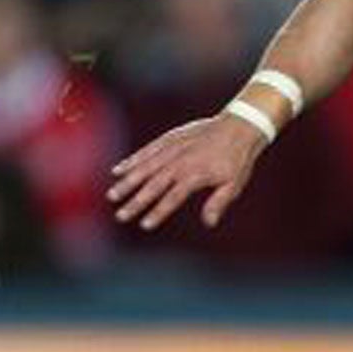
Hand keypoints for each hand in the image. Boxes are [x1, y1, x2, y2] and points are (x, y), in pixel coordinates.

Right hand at [106, 113, 267, 231]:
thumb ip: (219, 202)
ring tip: (112, 195)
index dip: (158, 212)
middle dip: (136, 201)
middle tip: (120, 216)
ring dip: (128, 181)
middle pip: (154, 184)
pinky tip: (118, 170)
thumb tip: (209, 223)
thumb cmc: (238, 159)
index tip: (144, 225)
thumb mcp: (235, 183)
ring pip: (146, 166)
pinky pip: (148, 150)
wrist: (240, 126)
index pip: (173, 197)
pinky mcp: (170, 138)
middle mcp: (181, 161)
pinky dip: (133, 159)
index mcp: (196, 174)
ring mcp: (173, 148)